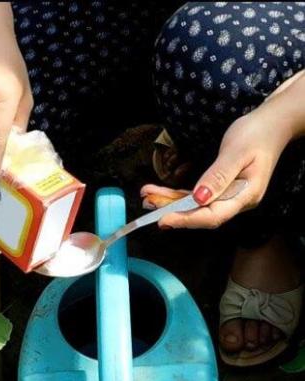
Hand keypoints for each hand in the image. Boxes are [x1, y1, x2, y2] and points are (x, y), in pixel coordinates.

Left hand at [142, 107, 292, 228]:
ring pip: (195, 206)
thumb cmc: (256, 135)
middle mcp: (237, 201)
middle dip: (172, 210)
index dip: (187, 220)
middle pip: (201, 213)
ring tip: (146, 196)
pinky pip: (196, 196)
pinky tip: (159, 192)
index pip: (214, 216)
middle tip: (147, 202)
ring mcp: (229, 196)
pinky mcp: (221, 190)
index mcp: (246, 195)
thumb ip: (218, 176)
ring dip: (170, 202)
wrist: (270, 125)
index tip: (164, 219)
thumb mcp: (236, 152)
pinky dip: (177, 195)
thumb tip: (199, 199)